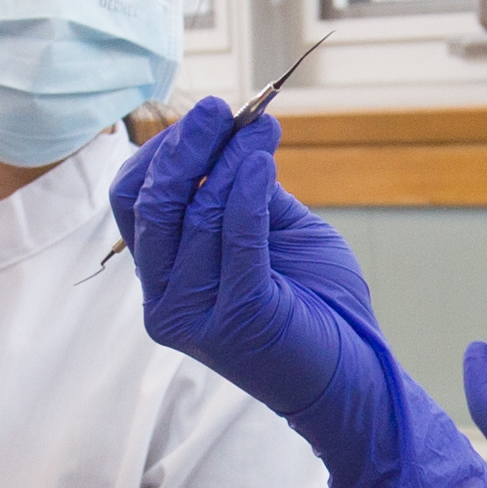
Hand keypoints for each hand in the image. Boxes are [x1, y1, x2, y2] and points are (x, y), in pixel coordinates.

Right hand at [114, 100, 486, 487]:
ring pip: (193, 214)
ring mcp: (194, 316)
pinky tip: (265, 162)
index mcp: (163, 280)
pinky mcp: (236, 319)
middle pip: (149, 204)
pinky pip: (234, 237)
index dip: (162, 152)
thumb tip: (237, 131)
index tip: (208, 117)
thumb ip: (244, 193)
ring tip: (260, 133)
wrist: (354, 379)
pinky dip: (247, 191)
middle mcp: (164, 302)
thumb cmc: (316, 308)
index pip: (132, 203)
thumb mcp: (273, 236)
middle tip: (221, 109)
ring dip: (227, 162)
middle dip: (184, 147)